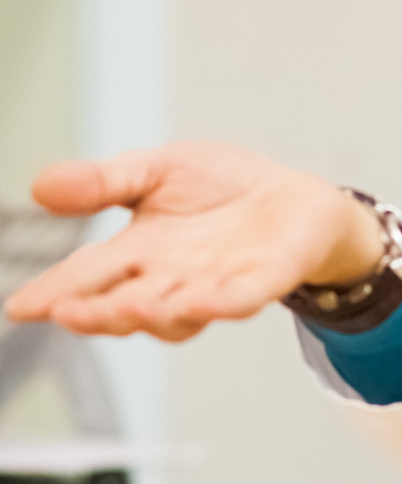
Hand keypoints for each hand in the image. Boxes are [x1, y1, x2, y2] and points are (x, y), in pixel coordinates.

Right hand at [3, 143, 384, 341]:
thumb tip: (42, 186)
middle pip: (124, 306)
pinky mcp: (263, 281)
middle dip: (96, 312)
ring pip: (177, 312)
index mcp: (138, 252)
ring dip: (152, 312)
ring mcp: (216, 284)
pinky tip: (202, 300)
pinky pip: (239, 299)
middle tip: (67, 313)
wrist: (293, 195)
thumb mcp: (156, 170)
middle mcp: (171, 278)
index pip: (86, 276)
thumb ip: (105, 182)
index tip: (21, 307)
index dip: (54, 293)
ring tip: (129, 306)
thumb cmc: (223, 188)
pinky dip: (221, 303)